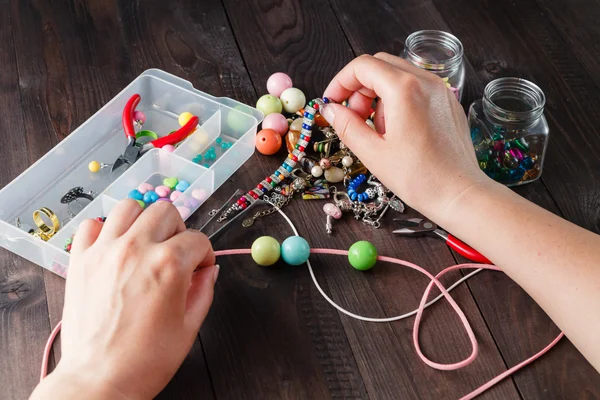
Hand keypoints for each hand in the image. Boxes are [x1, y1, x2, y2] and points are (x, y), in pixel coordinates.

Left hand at [31, 200, 217, 398]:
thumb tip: (209, 270)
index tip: (200, 268)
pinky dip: (105, 230)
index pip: (198, 239)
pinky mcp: (81, 260)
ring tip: (146, 243)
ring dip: (144, 221)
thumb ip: (203, 290)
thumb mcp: (189, 327)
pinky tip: (115, 248)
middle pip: (166, 211)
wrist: (100, 380)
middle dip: (178, 230)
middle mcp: (137, 249)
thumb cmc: (144, 360)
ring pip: (130, 207)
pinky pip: (91, 225)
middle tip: (176, 253)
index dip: (204, 254)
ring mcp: (105, 252)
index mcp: (169, 265)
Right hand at [321, 53, 490, 219]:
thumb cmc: (419, 178)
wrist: (460, 194)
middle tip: (352, 118)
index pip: (362, 66)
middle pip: (380, 66)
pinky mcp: (448, 103)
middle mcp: (426, 82)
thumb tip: (330, 110)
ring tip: (377, 130)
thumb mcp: (373, 153)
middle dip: (358, 88)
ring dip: (378, 95)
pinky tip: (397, 131)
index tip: (332, 103)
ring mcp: (441, 91)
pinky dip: (398, 101)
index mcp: (404, 90)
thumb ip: (346, 126)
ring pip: (398, 76)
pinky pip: (416, 89)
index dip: (340, 82)